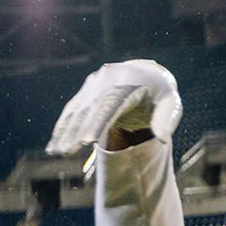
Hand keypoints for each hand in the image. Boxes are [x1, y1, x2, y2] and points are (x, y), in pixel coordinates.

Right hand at [45, 59, 183, 154]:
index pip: (111, 103)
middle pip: (90, 107)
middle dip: (77, 130)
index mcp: (129, 79)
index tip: (88, 140)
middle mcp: (108, 78)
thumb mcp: (170, 103)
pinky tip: (54, 144)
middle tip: (67, 151)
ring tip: (56, 151)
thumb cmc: (161, 94)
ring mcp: (95, 83)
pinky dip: (62, 127)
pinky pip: (72, 110)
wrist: (147, 75)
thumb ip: (166, 119)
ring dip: (65, 130)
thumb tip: (162, 139)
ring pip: (77, 109)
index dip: (98, 122)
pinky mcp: (87, 91)